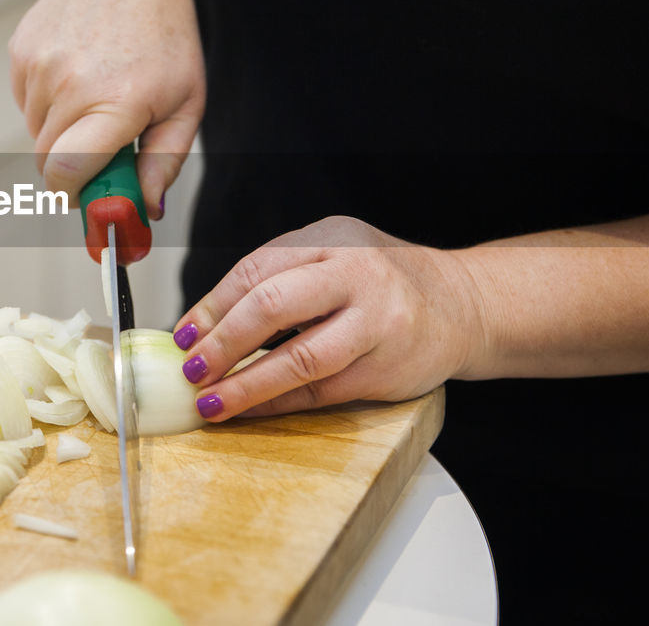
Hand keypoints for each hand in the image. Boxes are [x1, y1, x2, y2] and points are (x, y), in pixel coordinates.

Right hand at [0, 0, 204, 217]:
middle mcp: (72, 85)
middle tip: (108, 147)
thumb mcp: (187, 99)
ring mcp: (40, 68)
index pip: (67, 174)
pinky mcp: (20, 56)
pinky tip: (78, 73)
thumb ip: (165, 161)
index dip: (75, 197)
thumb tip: (145, 209)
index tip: (93, 200)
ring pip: (38, 136)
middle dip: (75, 169)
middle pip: (49, 165)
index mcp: (118, 101)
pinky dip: (50, 105)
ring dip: (64, 133)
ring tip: (98, 94)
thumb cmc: (161, 33)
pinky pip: (28, 107)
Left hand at [174, 216, 488, 420]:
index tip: (183, 335)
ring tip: (211, 401)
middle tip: (192, 368)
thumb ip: (280, 278)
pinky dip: (278, 403)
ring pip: (299, 358)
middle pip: (273, 305)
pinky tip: (250, 410)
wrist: (465, 305)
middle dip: (223, 342)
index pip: (257, 269)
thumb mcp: (335, 255)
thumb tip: (205, 323)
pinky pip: (320, 391)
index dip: (212, 305)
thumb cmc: (384, 283)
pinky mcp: (386, 368)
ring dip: (246, 384)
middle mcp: (356, 274)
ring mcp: (376, 322)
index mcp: (333, 239)